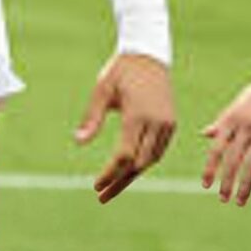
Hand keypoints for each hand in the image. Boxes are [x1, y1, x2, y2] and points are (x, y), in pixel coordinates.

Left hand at [76, 53, 174, 203]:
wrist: (149, 54)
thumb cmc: (120, 71)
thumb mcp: (102, 90)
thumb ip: (91, 117)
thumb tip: (78, 142)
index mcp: (138, 115)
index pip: (124, 155)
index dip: (109, 174)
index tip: (96, 185)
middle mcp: (157, 122)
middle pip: (139, 163)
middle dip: (119, 181)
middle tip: (102, 195)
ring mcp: (168, 123)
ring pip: (151, 159)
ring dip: (132, 175)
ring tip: (113, 187)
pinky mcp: (172, 122)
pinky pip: (159, 150)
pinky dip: (145, 163)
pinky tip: (130, 171)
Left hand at [201, 67, 250, 205]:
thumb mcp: (241, 103)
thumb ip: (224, 121)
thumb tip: (205, 134)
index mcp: (233, 116)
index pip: (217, 147)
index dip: (211, 168)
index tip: (205, 185)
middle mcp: (247, 124)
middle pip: (233, 159)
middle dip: (226, 181)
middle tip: (223, 199)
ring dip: (244, 185)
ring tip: (239, 201)